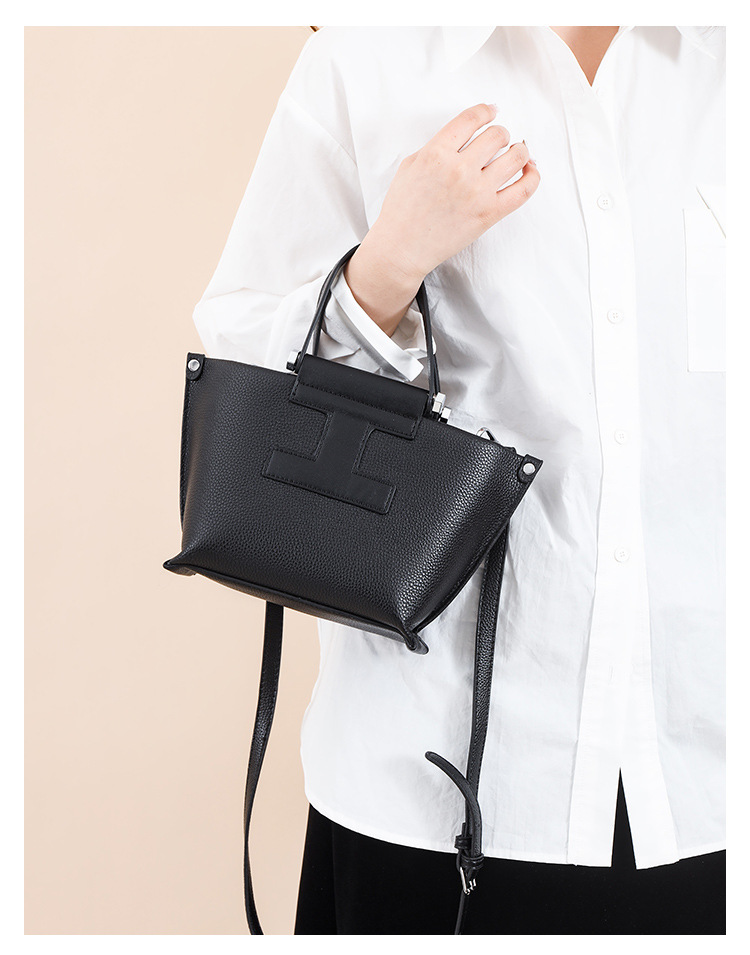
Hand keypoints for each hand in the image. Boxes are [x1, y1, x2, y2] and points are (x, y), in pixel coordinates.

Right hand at [361, 103, 538, 285]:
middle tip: (499, 141)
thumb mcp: (410, 166)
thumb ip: (437, 147)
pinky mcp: (489, 213)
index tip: (492, 111)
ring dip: (520, 151)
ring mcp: (476, 192)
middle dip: (500, 134)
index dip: (486, 111)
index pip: (471, 119)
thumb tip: (464, 137)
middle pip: (497, 135)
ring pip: (516, 156)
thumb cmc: (402, 210)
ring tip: (516, 154)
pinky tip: (530, 170)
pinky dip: (533, 175)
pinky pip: (524, 189)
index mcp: (436, 153)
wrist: (402, 248)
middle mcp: (459, 169)